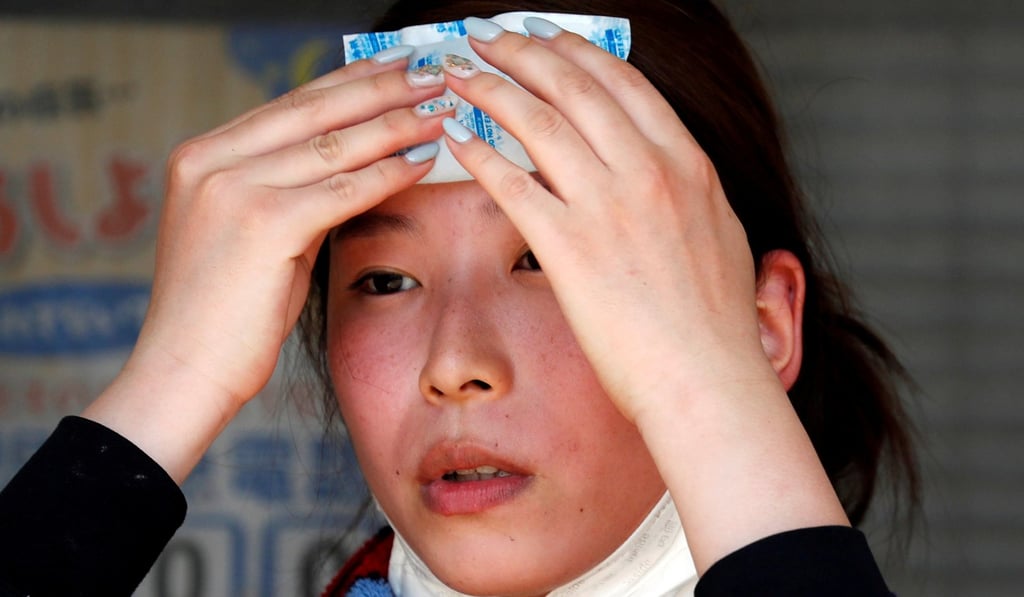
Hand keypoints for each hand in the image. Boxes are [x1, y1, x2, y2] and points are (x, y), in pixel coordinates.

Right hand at [86, 52, 451, 481]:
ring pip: (335, 145)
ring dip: (396, 124)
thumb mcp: (253, 233)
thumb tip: (358, 160)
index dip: (349, 80)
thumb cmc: (224, 313)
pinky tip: (424, 160)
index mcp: (202, 156)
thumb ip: (292, 190)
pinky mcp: (264, 223)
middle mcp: (211, 161)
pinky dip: (389, 173)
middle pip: (315, 110)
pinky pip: (344, 189)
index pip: (291, 103)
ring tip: (442, 109)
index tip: (394, 65)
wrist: (183, 372)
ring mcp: (233, 188)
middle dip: (381, 86)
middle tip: (433, 71)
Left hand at [440, 19, 847, 571]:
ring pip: (537, 122)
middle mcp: (648, 172)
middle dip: (522, 51)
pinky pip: (513, 184)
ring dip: (492, 87)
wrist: (707, 381)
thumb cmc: (716, 325)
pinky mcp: (570, 249)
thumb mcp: (722, 235)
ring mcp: (607, 207)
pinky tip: (458, 139)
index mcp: (687, 164)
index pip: (622, 82)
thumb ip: (691, 194)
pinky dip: (480, 154)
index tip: (546, 36)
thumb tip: (671, 174)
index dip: (575, 50)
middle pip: (573, 88)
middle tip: (488, 37)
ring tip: (460, 72)